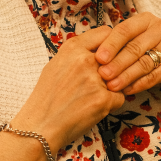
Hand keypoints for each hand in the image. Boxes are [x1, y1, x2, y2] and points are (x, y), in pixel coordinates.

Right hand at [15, 26, 128, 151]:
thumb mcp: (55, 66)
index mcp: (72, 49)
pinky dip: (111, 104)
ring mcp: (95, 79)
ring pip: (121, 78)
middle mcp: (84, 60)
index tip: (110, 53)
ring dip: (112, 87)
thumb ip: (77, 55)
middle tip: (102, 80)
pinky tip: (93, 109)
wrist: (39, 126)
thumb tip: (98, 50)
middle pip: (117, 55)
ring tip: (91, 97)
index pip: (105, 33)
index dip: (112, 43)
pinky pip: (120, 97)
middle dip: (115, 67)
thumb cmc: (45, 99)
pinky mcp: (104, 99)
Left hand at [94, 11, 160, 99]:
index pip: (125, 30)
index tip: (97, 58)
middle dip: (116, 62)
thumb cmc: (150, 55)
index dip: (110, 44)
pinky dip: (139, 84)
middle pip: (134, 47)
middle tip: (101, 74)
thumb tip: (91, 55)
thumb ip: (118, 45)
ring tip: (111, 85)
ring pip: (144, 62)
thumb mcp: (135, 44)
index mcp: (146, 20)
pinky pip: (155, 75)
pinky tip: (127, 90)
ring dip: (125, 75)